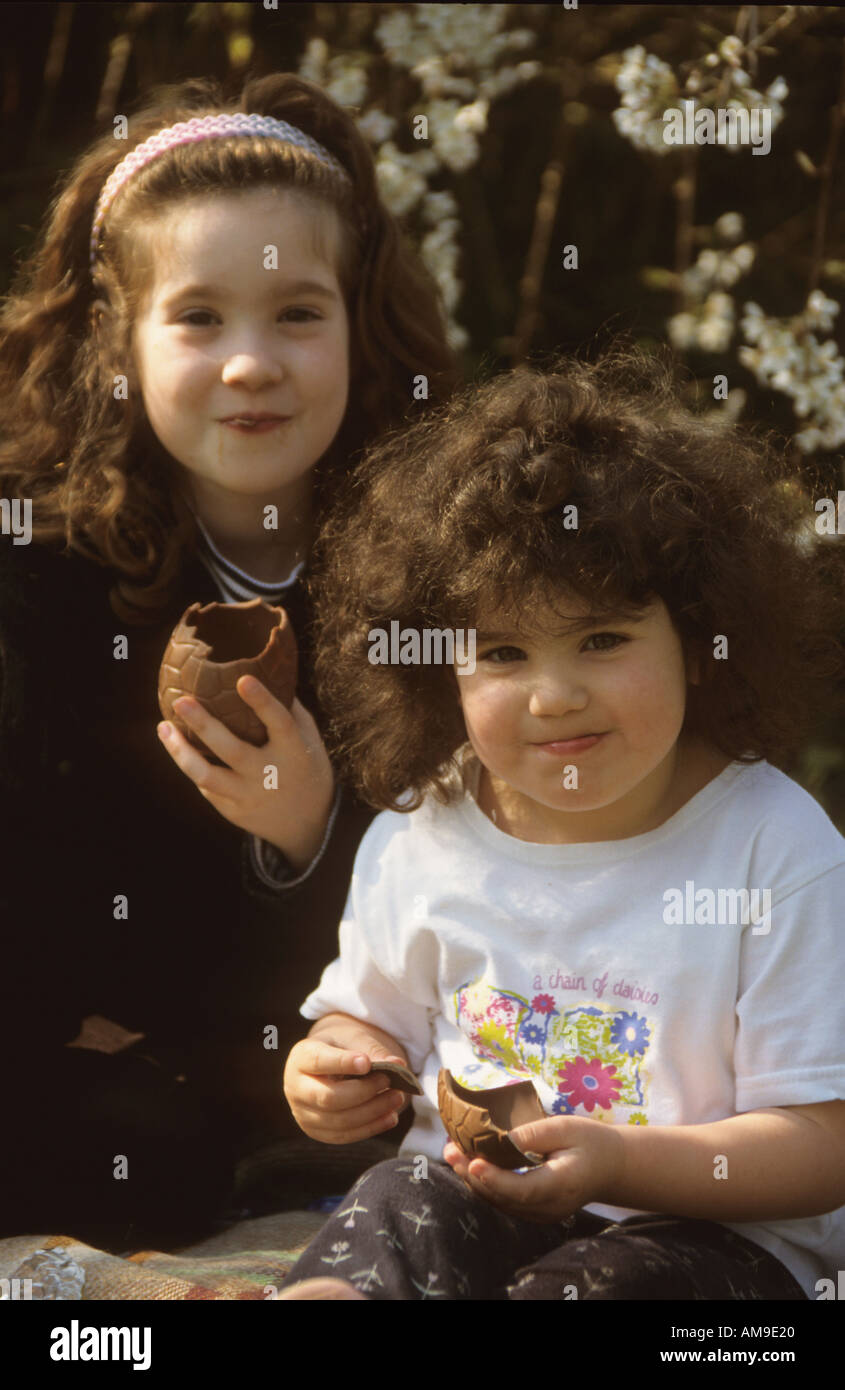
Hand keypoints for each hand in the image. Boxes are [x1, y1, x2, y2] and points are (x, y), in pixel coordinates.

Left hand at [157, 676, 333, 870]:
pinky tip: (180, 748)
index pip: (279, 722)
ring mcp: (249, 795)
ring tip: (164, 728)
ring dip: (180, 751)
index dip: (262, 701)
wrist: (308, 823)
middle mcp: (270, 774)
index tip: (243, 679)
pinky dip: (192, 764)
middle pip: (231, 749)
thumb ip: (289, 710)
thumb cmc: (306, 766)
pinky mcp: (232, 811)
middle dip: (203, 724)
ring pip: (205, 775)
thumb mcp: (308, 738)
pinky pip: (206, 786)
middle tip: (181, 701)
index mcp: (294, 751)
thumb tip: (262, 671)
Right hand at [283, 1033, 410, 1143]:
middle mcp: (296, 1088)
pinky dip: (371, 1128)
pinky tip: (391, 1117)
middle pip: (328, 1098)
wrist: (331, 1063)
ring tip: (397, 1097)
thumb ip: (373, 1050)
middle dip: (364, 1091)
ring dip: (372, 1112)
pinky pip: (345, 1136)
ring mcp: (304, 1114)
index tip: (367, 1063)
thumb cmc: (342, 1047)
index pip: (319, 1061)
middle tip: (390, 1081)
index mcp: (301, 1057)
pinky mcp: (318, 1132)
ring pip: (339, 1121)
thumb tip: (398, 1064)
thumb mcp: (353, 1039)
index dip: (342, 1063)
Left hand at [443, 1115, 623, 1222]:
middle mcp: (548, 1207)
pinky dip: (483, 1182)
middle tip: (450, 1149)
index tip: (473, 1162)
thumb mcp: (566, 1128)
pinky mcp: (533, 1211)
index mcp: (561, 1186)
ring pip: (499, 1202)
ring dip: (472, 1179)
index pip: (523, 1189)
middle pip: (503, 1198)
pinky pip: (503, 1201)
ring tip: (451, 1151)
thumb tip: (500, 1138)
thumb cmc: (590, 1141)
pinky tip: (467, 1162)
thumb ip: (533, 1135)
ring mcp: (540, 1214)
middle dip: (472, 1175)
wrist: (610, 1167)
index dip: (495, 1179)